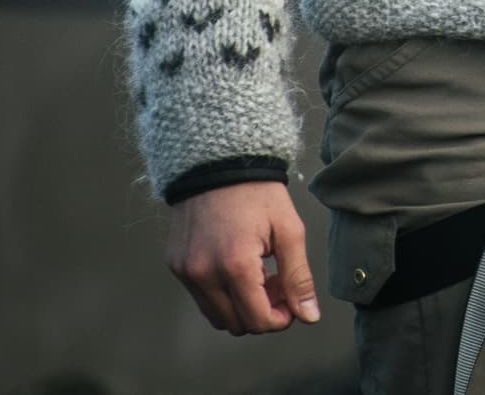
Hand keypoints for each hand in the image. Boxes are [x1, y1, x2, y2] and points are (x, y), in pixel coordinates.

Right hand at [167, 179, 321, 333]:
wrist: (218, 161)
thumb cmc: (257, 191)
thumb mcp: (288, 229)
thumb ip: (298, 276)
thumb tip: (309, 315)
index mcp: (235, 265)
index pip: (258, 321)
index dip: (281, 319)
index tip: (291, 300)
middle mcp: (204, 274)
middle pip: (236, 324)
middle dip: (261, 312)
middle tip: (276, 283)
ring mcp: (186, 271)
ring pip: (216, 316)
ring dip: (241, 306)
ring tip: (258, 275)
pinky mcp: (176, 265)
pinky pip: (201, 297)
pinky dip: (222, 293)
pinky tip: (237, 266)